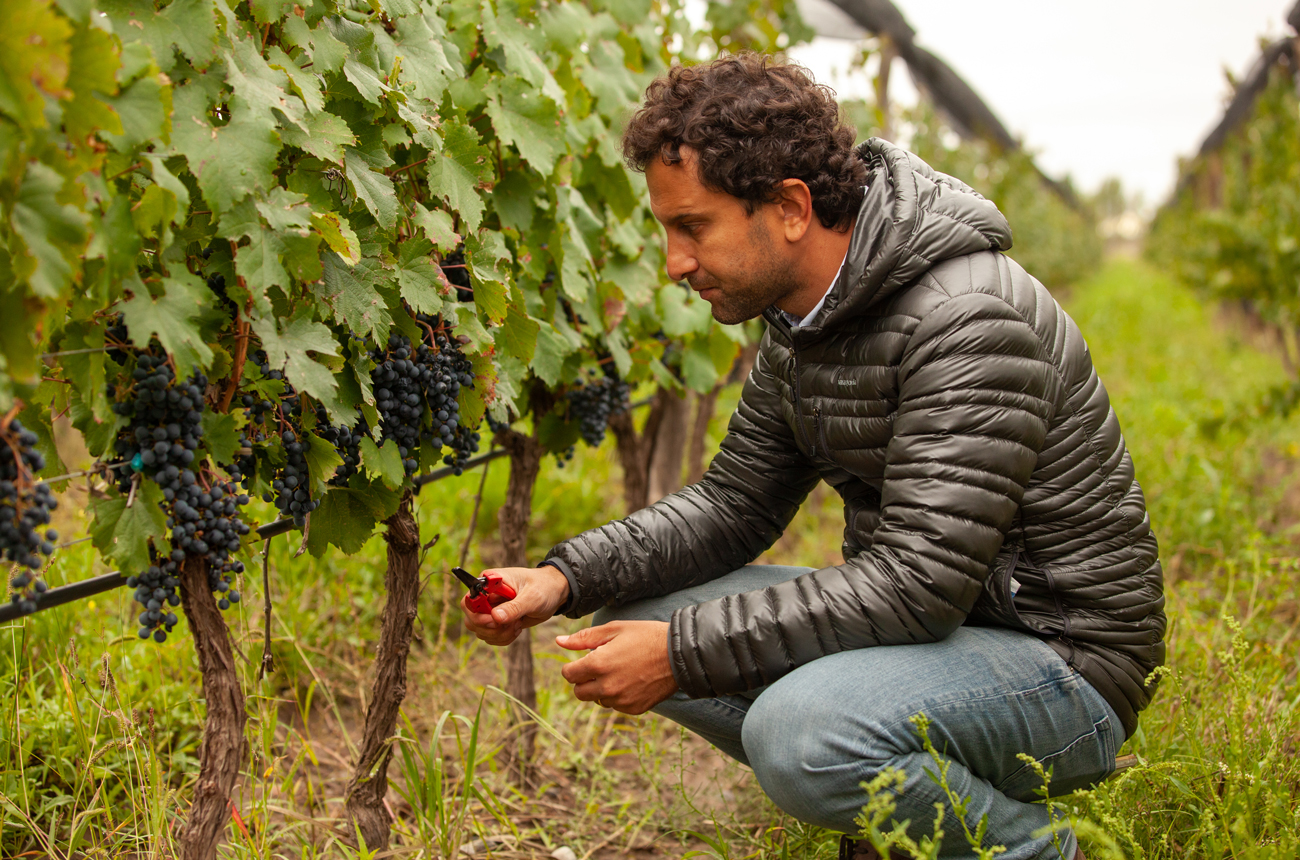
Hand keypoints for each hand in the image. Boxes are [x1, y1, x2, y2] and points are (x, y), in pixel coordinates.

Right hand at [461, 566, 569, 645]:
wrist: (554, 594)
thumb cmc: (544, 587)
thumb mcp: (532, 596)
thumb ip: (514, 607)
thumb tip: (495, 617)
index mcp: (489, 582)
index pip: (468, 600)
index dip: (476, 614)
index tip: (495, 621)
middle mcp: (485, 596)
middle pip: (471, 620)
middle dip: (490, 629)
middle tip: (511, 625)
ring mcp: (490, 610)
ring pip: (480, 632)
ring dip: (499, 635)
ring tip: (518, 624)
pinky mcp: (497, 622)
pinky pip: (490, 637)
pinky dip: (503, 638)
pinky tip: (517, 628)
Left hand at [557, 620, 677, 714]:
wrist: (679, 654)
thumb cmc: (645, 636)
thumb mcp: (614, 630)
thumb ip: (584, 638)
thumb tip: (559, 642)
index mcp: (598, 665)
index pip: (568, 675)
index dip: (573, 667)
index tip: (583, 661)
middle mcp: (606, 687)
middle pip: (579, 693)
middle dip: (584, 680)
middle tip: (600, 667)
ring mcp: (621, 701)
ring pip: (598, 700)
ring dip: (602, 689)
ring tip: (620, 671)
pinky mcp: (634, 709)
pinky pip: (616, 706)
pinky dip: (619, 696)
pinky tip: (632, 681)